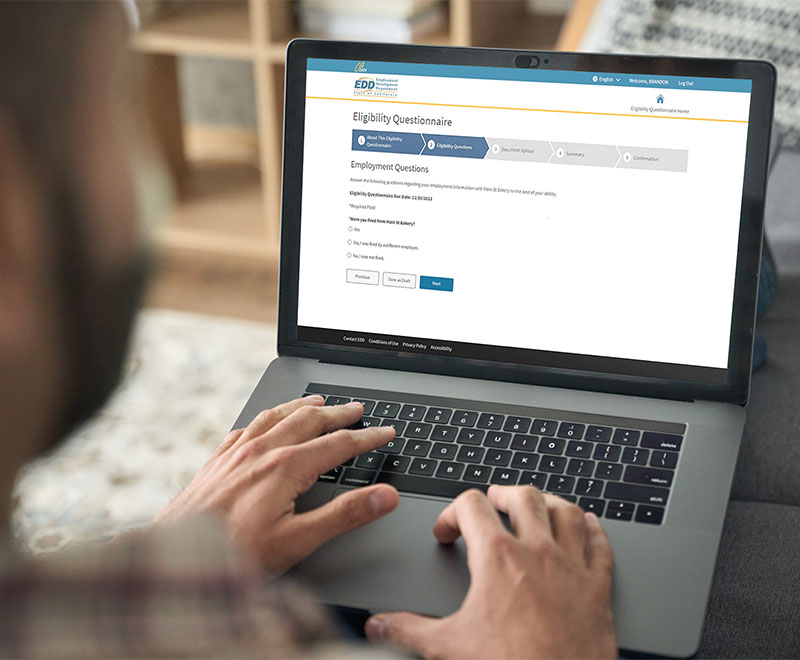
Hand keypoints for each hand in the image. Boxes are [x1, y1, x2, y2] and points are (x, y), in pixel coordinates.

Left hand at [154, 395, 398, 575]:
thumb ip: (345, 515)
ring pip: (277, 416)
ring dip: (303, 406)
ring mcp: (237, 453)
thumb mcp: (298, 541)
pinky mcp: (217, 461)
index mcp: (286, 467)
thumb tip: (384, 496)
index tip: (386, 432)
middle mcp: (261, 451)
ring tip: (318, 401)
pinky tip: (265, 421)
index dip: (368, 438)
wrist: (176, 557)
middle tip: (358, 409)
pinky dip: (266, 417)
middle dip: (338, 413)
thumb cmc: (235, 554)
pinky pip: (247, 426)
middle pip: (309, 420)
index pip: (339, 444)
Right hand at [365, 486, 615, 658]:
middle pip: (523, 496)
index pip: (471, 505)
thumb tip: (379, 627)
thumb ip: (407, 631)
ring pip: (565, 511)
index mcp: (498, 558)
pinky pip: (600, 544)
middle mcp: (537, 552)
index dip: (451, 513)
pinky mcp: (599, 587)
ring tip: (538, 506)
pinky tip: (588, 528)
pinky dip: (593, 530)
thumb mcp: (448, 648)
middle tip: (493, 501)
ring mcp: (572, 566)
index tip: (447, 533)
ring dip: (549, 503)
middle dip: (503, 495)